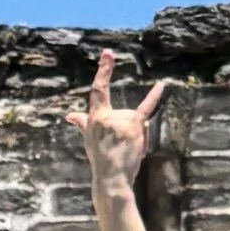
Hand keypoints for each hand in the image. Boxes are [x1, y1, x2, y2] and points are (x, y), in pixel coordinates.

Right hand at [66, 49, 173, 198]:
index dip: (104, 70)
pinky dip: (154, 95)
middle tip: (120, 149)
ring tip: (129, 151)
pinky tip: (161, 84)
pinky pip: (146, 107)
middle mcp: (107, 115)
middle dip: (128, 130)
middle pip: (125, 113)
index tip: (108, 53)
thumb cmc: (100, 158)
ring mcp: (121, 119)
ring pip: (137, 119)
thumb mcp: (87, 138)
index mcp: (95, 116)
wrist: (111, 177)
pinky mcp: (134, 125)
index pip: (99, 89)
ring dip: (137, 135)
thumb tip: (69, 115)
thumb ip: (81, 123)